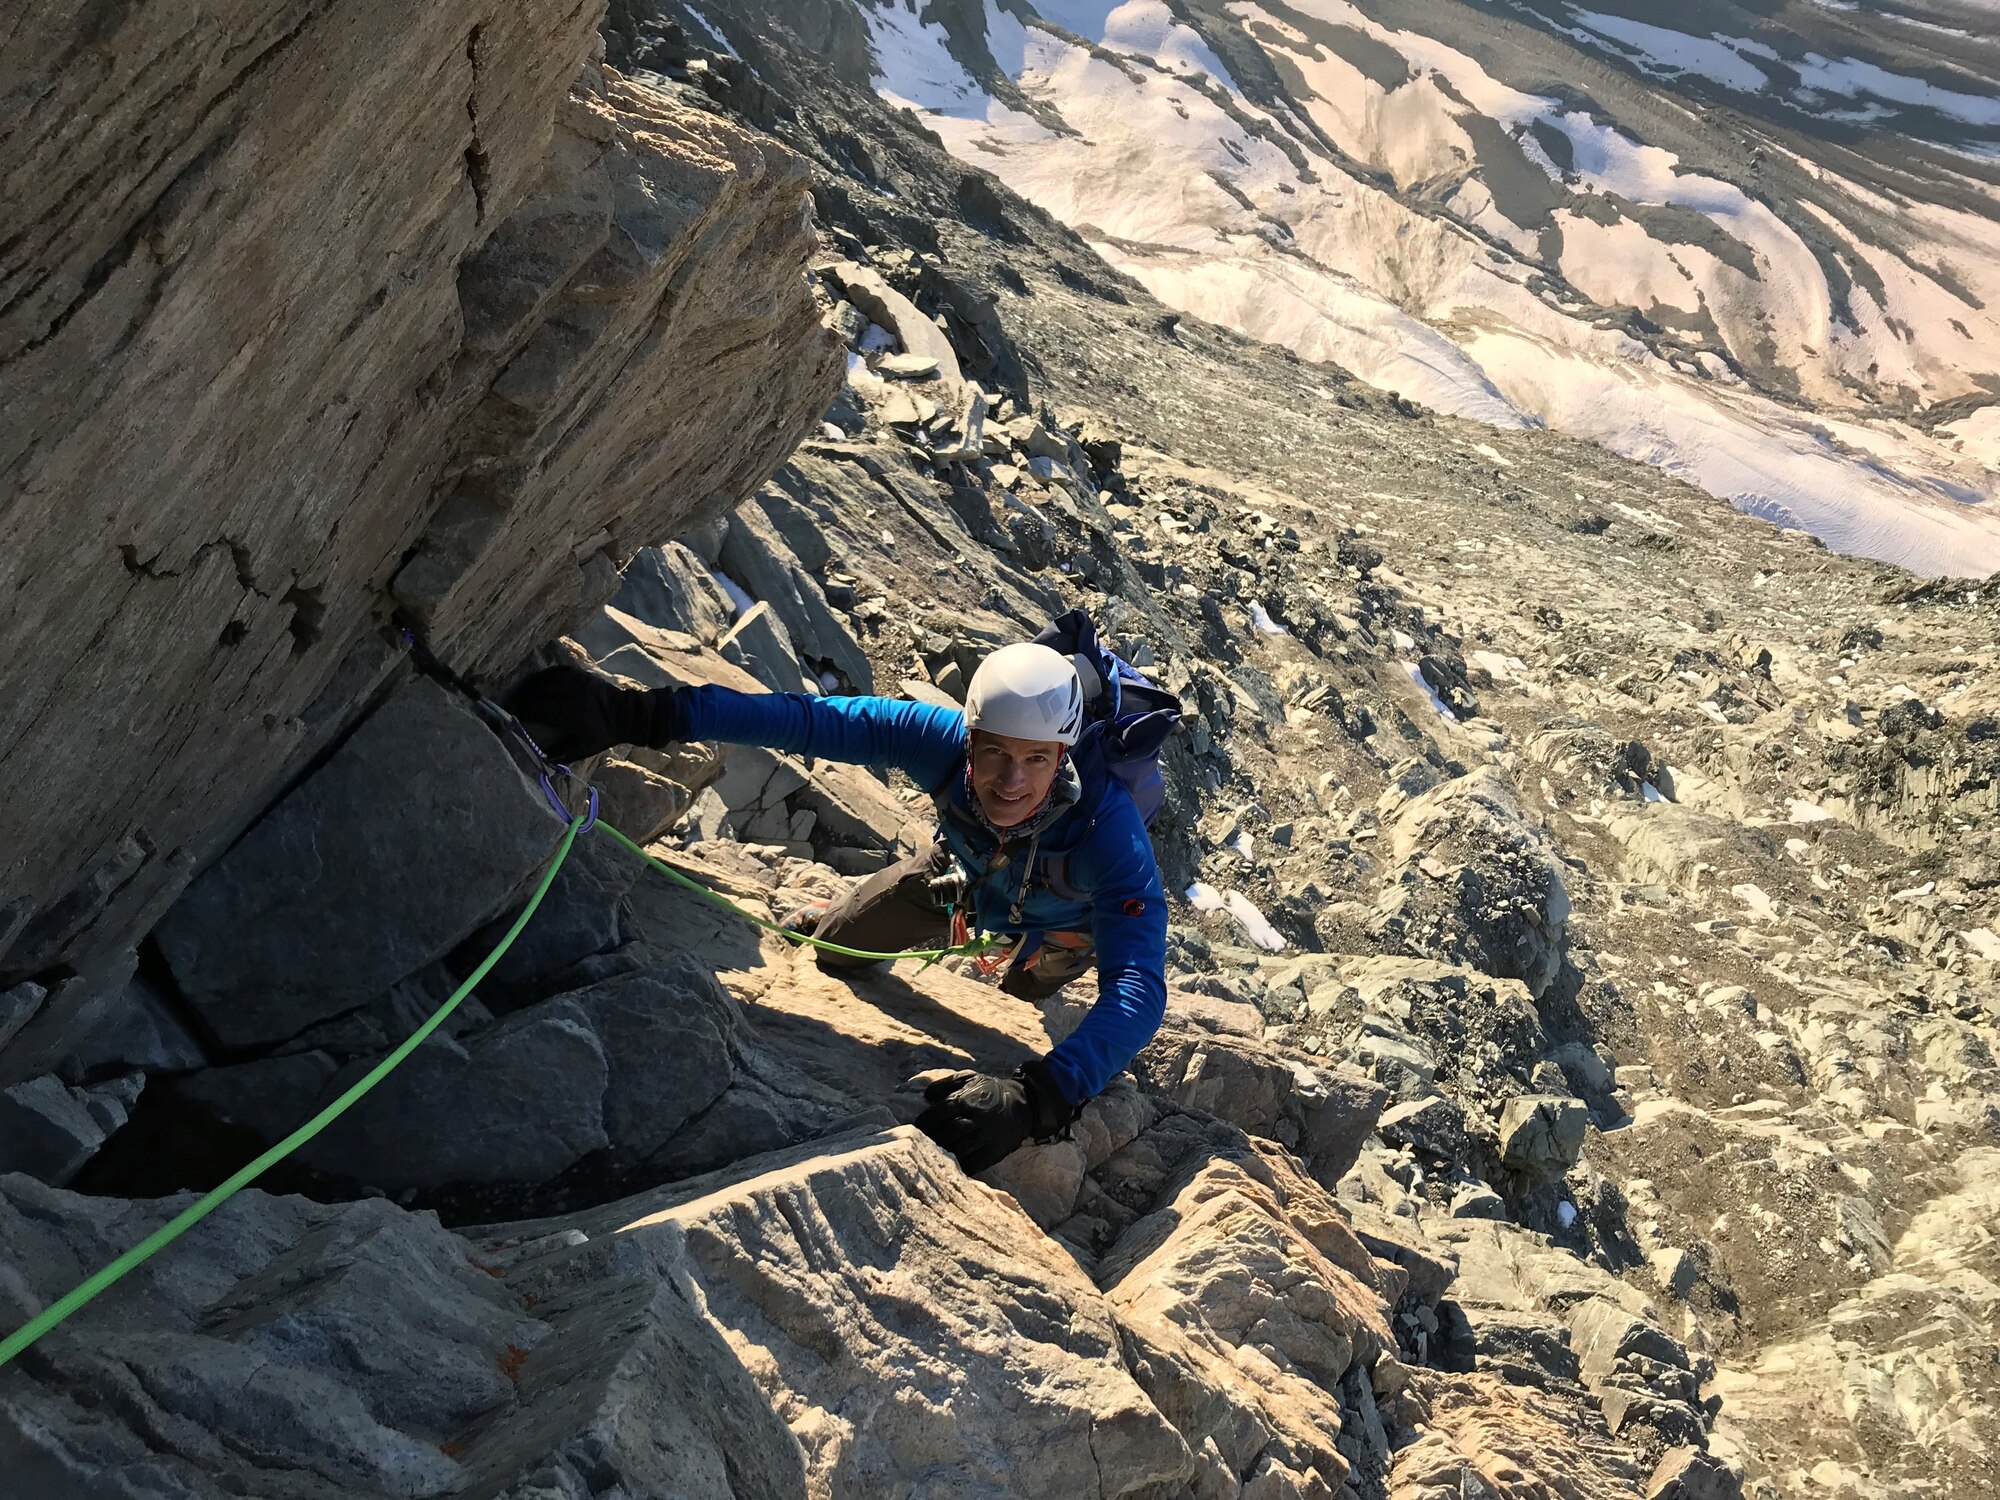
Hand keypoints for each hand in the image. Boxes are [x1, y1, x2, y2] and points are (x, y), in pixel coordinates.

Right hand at [502, 665, 685, 761]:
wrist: (627, 714)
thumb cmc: (603, 735)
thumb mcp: (584, 749)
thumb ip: (561, 754)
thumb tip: (539, 758)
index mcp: (572, 715)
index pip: (538, 709)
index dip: (522, 711)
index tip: (512, 715)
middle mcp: (572, 695)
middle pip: (537, 692)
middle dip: (521, 698)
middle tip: (511, 704)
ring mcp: (577, 682)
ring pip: (545, 679)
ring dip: (529, 686)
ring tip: (520, 693)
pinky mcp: (581, 674)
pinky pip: (556, 671)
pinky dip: (543, 676)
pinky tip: (536, 682)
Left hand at [914, 1060, 1072, 1174]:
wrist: (1023, 1104)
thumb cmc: (990, 1092)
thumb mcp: (971, 1078)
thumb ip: (947, 1083)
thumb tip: (926, 1096)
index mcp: (967, 1100)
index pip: (939, 1113)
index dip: (924, 1123)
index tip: (916, 1129)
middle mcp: (976, 1118)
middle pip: (948, 1132)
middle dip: (933, 1140)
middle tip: (922, 1145)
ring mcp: (987, 1136)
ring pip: (960, 1149)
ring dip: (945, 1154)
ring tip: (934, 1157)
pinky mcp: (996, 1151)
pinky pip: (975, 1163)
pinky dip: (962, 1167)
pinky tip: (952, 1167)